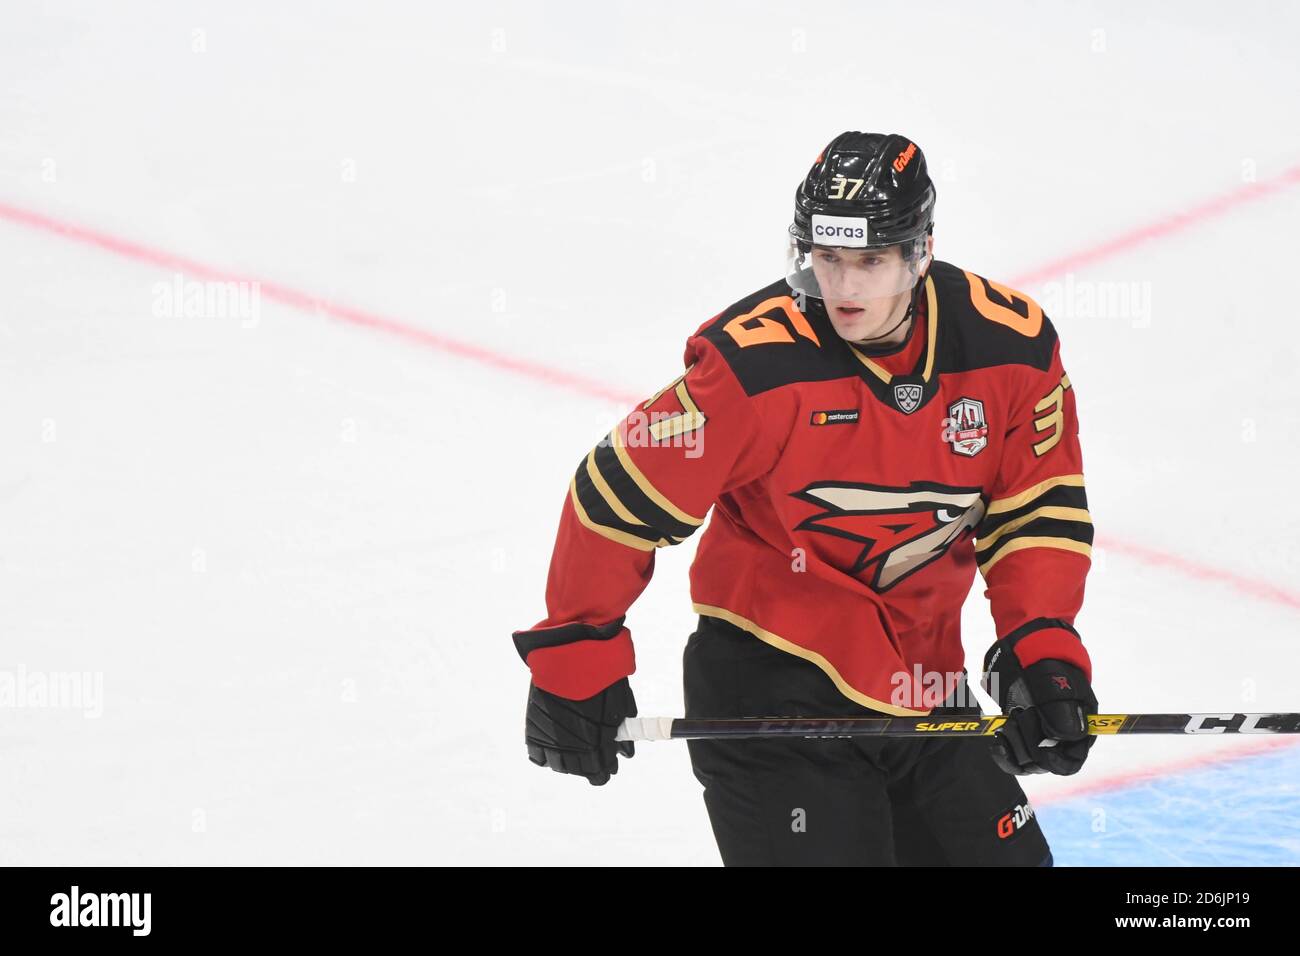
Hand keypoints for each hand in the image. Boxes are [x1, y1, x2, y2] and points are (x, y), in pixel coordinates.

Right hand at [525, 677, 636, 785]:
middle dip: (589, 764)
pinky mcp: (533, 733)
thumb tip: (626, 751)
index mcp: (596, 748)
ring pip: (559, 766)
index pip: (600, 775)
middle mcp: (572, 751)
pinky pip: (538, 756)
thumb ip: (622, 734)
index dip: (606, 769)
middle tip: (593, 751)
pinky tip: (555, 741)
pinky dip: (546, 752)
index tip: (608, 763)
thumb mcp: (620, 706)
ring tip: (574, 743)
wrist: (569, 660)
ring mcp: (551, 743)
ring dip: (568, 759)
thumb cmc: (600, 680)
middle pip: (580, 772)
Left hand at [986, 657, 1096, 775]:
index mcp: (1077, 729)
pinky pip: (1011, 754)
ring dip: (1014, 750)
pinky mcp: (1018, 732)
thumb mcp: (1059, 686)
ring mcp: (1037, 736)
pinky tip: (997, 742)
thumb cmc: (1051, 667)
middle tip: (1018, 721)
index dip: (1057, 763)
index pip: (1071, 761)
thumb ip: (1062, 710)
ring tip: (1005, 728)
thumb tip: (1064, 737)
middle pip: (1044, 763)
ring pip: (1026, 762)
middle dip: (1029, 748)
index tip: (1042, 755)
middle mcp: (1057, 738)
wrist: (1029, 651)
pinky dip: (1003, 752)